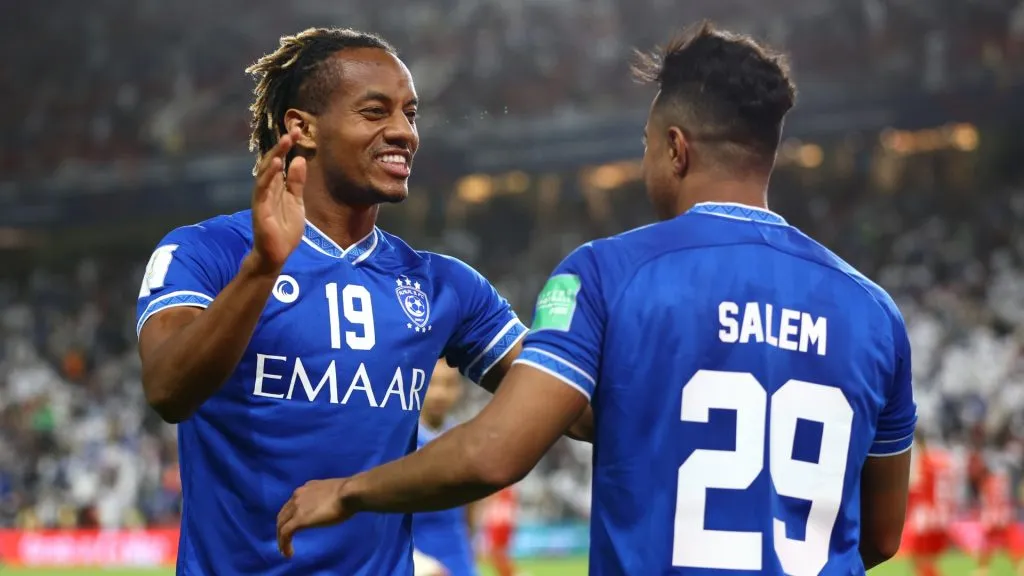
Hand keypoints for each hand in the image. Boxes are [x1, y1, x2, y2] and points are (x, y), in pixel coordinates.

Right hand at [251, 127, 306, 274]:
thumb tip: (299, 159)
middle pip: (272, 161)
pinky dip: (268, 175)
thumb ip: (296, 183)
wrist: (277, 254)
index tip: (299, 131)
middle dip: (282, 146)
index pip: (281, 161)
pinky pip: (262, 188)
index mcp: (277, 186)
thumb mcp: (296, 202)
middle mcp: (267, 188)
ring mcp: (262, 197)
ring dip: (275, 155)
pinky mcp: (260, 208)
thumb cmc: (285, 229)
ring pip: (266, 171)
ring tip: (285, 141)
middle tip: (294, 130)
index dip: (288, 146)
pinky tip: (276, 164)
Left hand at [277, 478, 352, 557]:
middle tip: (286, 541)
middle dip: (282, 529)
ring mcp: (297, 507)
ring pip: (281, 524)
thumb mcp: (332, 493)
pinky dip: (284, 544)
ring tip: (285, 550)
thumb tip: (329, 505)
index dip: (290, 517)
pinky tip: (288, 553)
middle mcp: (297, 496)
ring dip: (281, 539)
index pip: (292, 504)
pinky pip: (286, 533)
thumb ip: (325, 498)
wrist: (349, 493)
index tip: (294, 527)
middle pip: (283, 515)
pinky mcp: (299, 519)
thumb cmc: (348, 493)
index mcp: (306, 489)